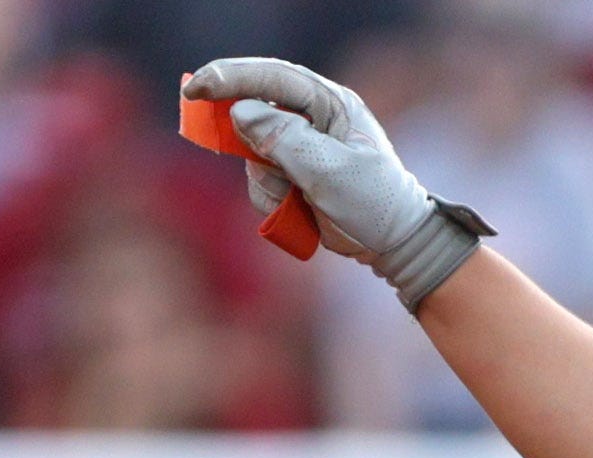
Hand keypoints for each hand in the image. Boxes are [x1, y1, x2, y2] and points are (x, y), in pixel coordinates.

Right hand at [182, 58, 477, 309]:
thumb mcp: (330, 170)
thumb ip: (284, 139)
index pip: (271, 78)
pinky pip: (258, 179)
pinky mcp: (291, 172)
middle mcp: (311, 117)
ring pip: (251, 151)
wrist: (395, 245)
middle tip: (232, 148)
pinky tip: (298, 210)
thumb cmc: (375, 203)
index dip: (230, 78)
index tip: (197, 88)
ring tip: (299, 198)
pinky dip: (270, 198)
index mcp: (329, 102)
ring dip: (266, 179)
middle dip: (242, 135)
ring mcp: (299, 145)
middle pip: (253, 109)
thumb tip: (241, 113)